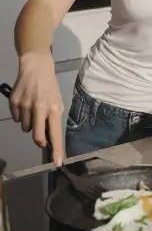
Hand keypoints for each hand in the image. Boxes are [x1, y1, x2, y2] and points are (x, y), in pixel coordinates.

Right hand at [10, 52, 63, 166]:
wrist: (36, 67)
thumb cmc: (49, 86)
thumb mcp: (57, 100)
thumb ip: (54, 117)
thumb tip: (51, 135)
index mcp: (53, 108)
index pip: (55, 133)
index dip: (56, 150)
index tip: (58, 163)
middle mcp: (39, 108)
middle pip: (37, 137)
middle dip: (39, 140)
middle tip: (40, 137)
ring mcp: (25, 105)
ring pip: (25, 128)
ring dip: (29, 123)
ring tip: (33, 109)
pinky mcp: (14, 103)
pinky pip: (16, 120)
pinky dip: (20, 116)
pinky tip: (25, 104)